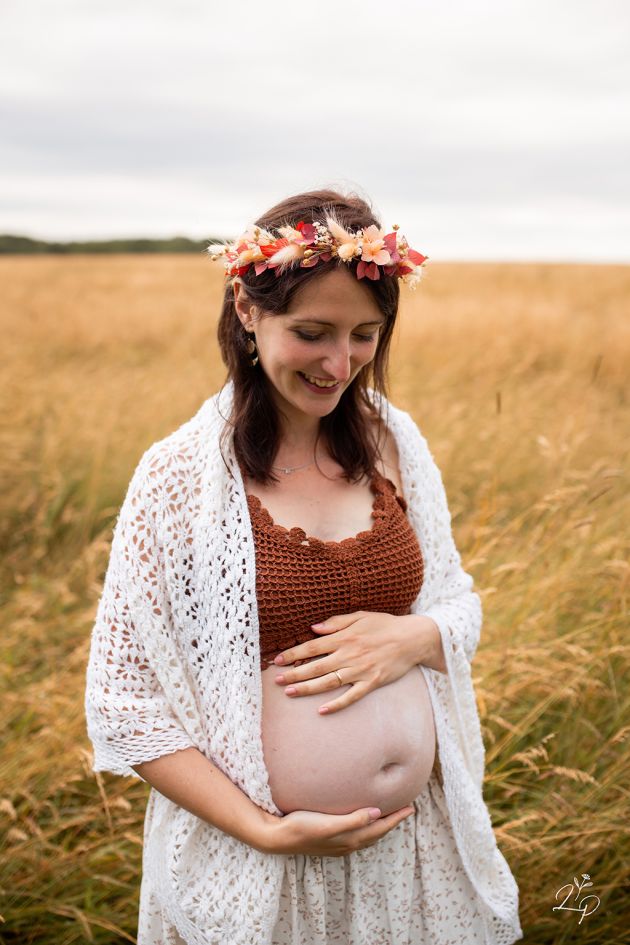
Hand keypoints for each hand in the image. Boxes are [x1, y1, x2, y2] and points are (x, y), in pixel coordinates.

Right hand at [260, 803, 414, 856]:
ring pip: (368, 836)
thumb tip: (378, 813)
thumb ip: (353, 820)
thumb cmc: (302, 827)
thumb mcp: (328, 823)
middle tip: (406, 809)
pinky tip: (362, 822)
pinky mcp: (329, 841)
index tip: (411, 807)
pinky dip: (367, 829)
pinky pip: (357, 836)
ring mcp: (338, 845)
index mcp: (350, 839)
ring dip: (381, 826)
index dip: (396, 818)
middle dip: (393, 822)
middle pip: (377, 833)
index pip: (380, 828)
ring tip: (389, 815)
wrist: (278, 838)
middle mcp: (347, 844)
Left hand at [272, 611, 441, 713]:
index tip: (278, 660)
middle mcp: (349, 654)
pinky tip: (322, 710)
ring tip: (290, 693)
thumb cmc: (385, 624)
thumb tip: (314, 628)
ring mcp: (360, 670)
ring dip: (308, 688)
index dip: (294, 653)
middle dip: (294, 673)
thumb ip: (336, 622)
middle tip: (277, 680)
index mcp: (344, 637)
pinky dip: (337, 704)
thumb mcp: (360, 615)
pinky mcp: (372, 682)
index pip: (313, 646)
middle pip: (316, 666)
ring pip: (329, 682)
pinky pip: (352, 696)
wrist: (413, 638)